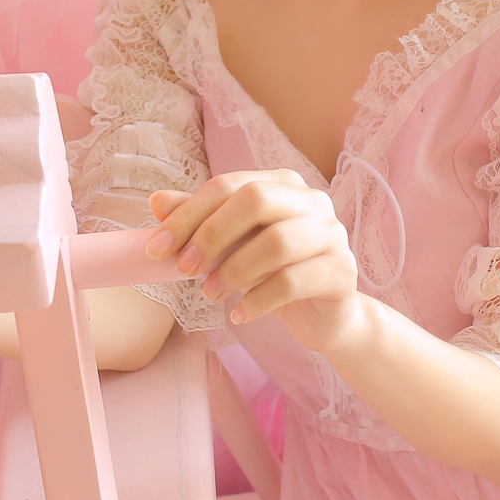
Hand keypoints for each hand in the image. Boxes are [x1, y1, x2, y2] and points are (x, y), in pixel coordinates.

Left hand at [145, 170, 362, 352]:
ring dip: (234, 270)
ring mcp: (332, 235)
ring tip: (210, 294)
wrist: (323, 314)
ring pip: (277, 242)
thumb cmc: (275, 272)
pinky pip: (293, 282)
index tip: (158, 247)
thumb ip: (201, 221)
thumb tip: (158, 201)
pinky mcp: (341, 273)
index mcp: (282, 185)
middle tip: (184, 269)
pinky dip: (258, 300)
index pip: (229, 185)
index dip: (189, 213)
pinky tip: (239, 314)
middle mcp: (312, 201)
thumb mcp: (234, 245)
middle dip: (212, 234)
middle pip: (256, 200)